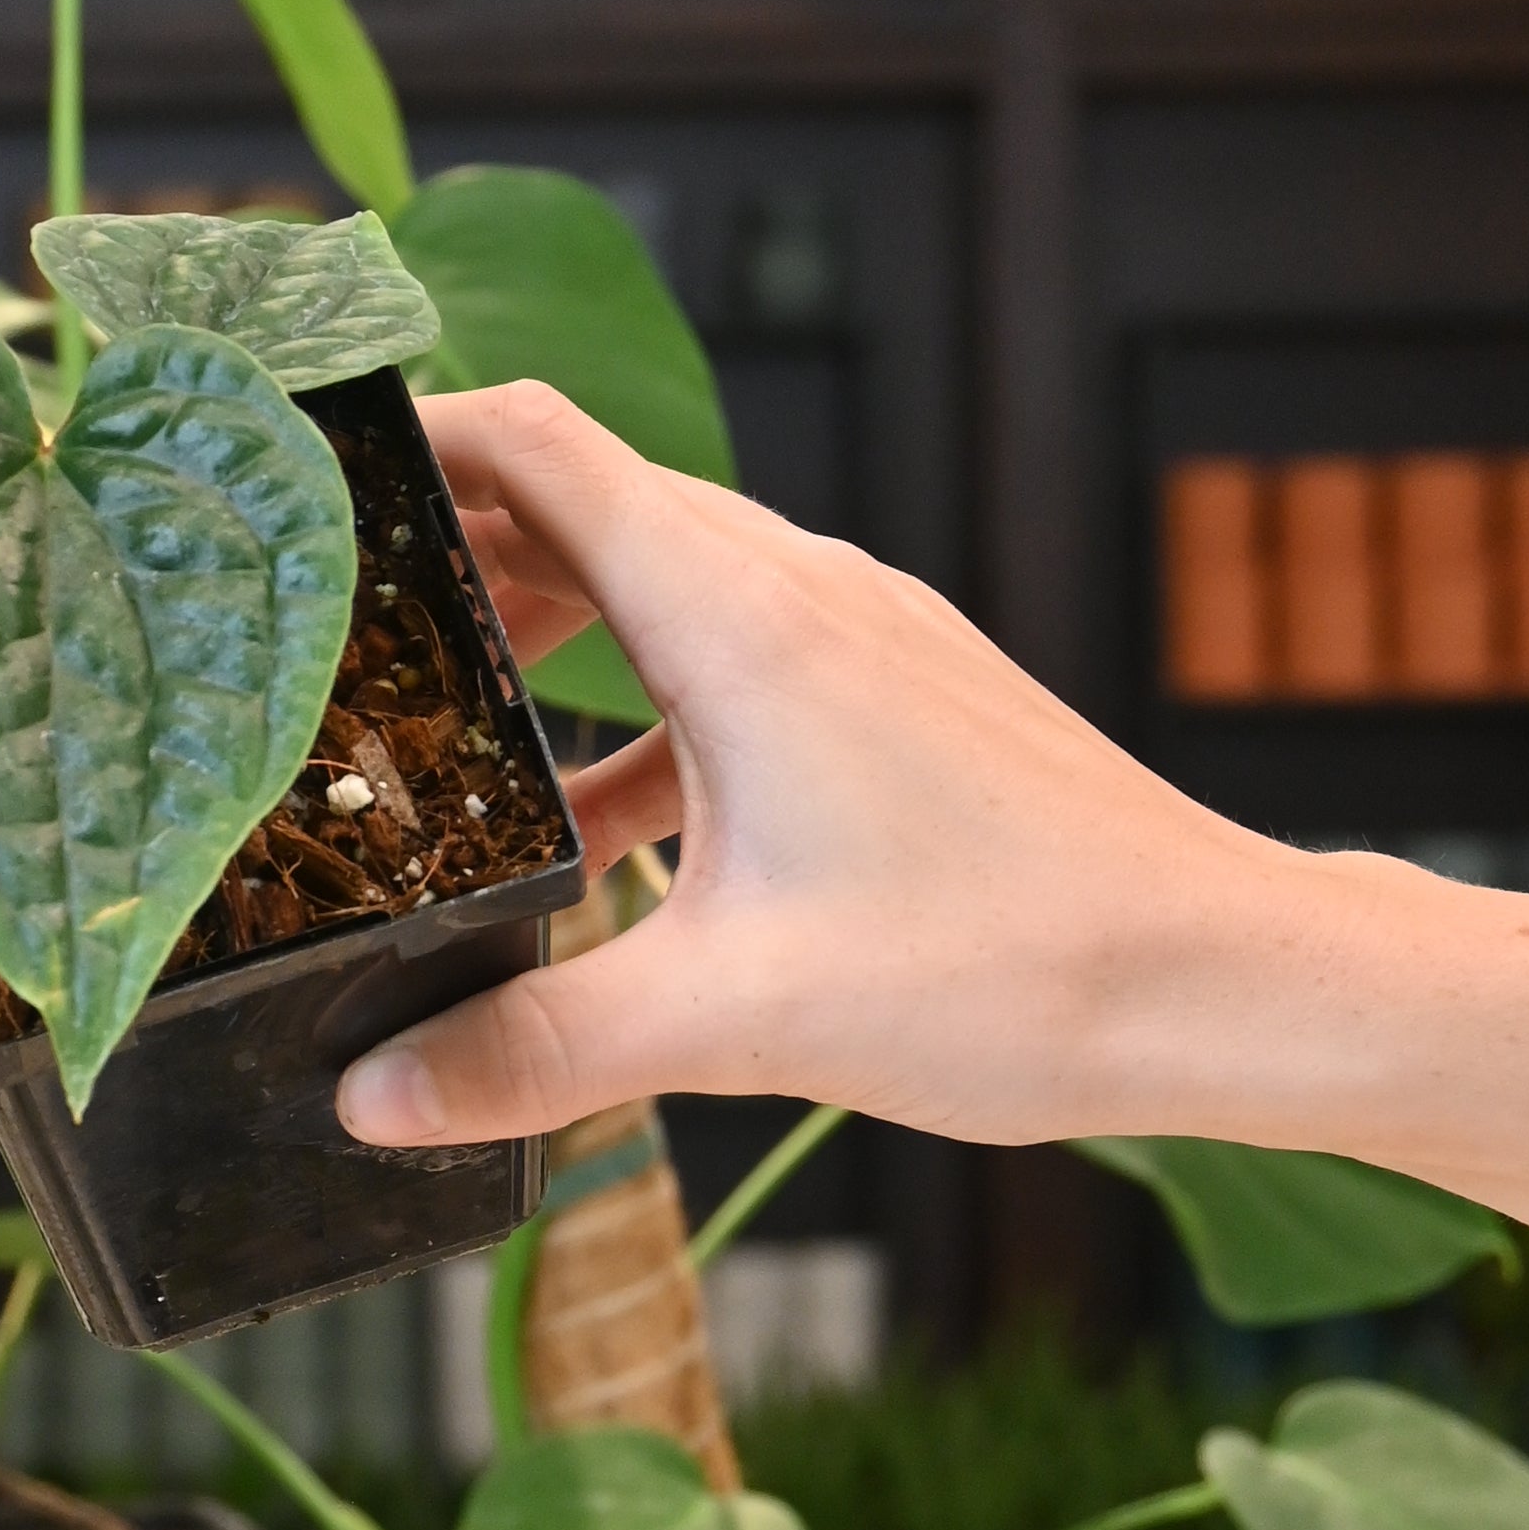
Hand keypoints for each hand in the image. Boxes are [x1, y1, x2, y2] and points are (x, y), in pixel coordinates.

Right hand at [342, 384, 1276, 1158]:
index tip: (306, 481)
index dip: (412, 438)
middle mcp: (804, 593)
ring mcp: (863, 639)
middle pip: (586, 505)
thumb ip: (537, 1050)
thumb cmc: (1014, 968)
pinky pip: (734, 659)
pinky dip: (641, 712)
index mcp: (744, 619)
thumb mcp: (738, 1016)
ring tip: (441, 728)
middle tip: (334, 634)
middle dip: (451, 554)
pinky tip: (598, 838)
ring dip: (547, 634)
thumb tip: (375, 1092)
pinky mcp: (902, 698)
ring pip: (662, 584)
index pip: (538, 444)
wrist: (1222, 981)